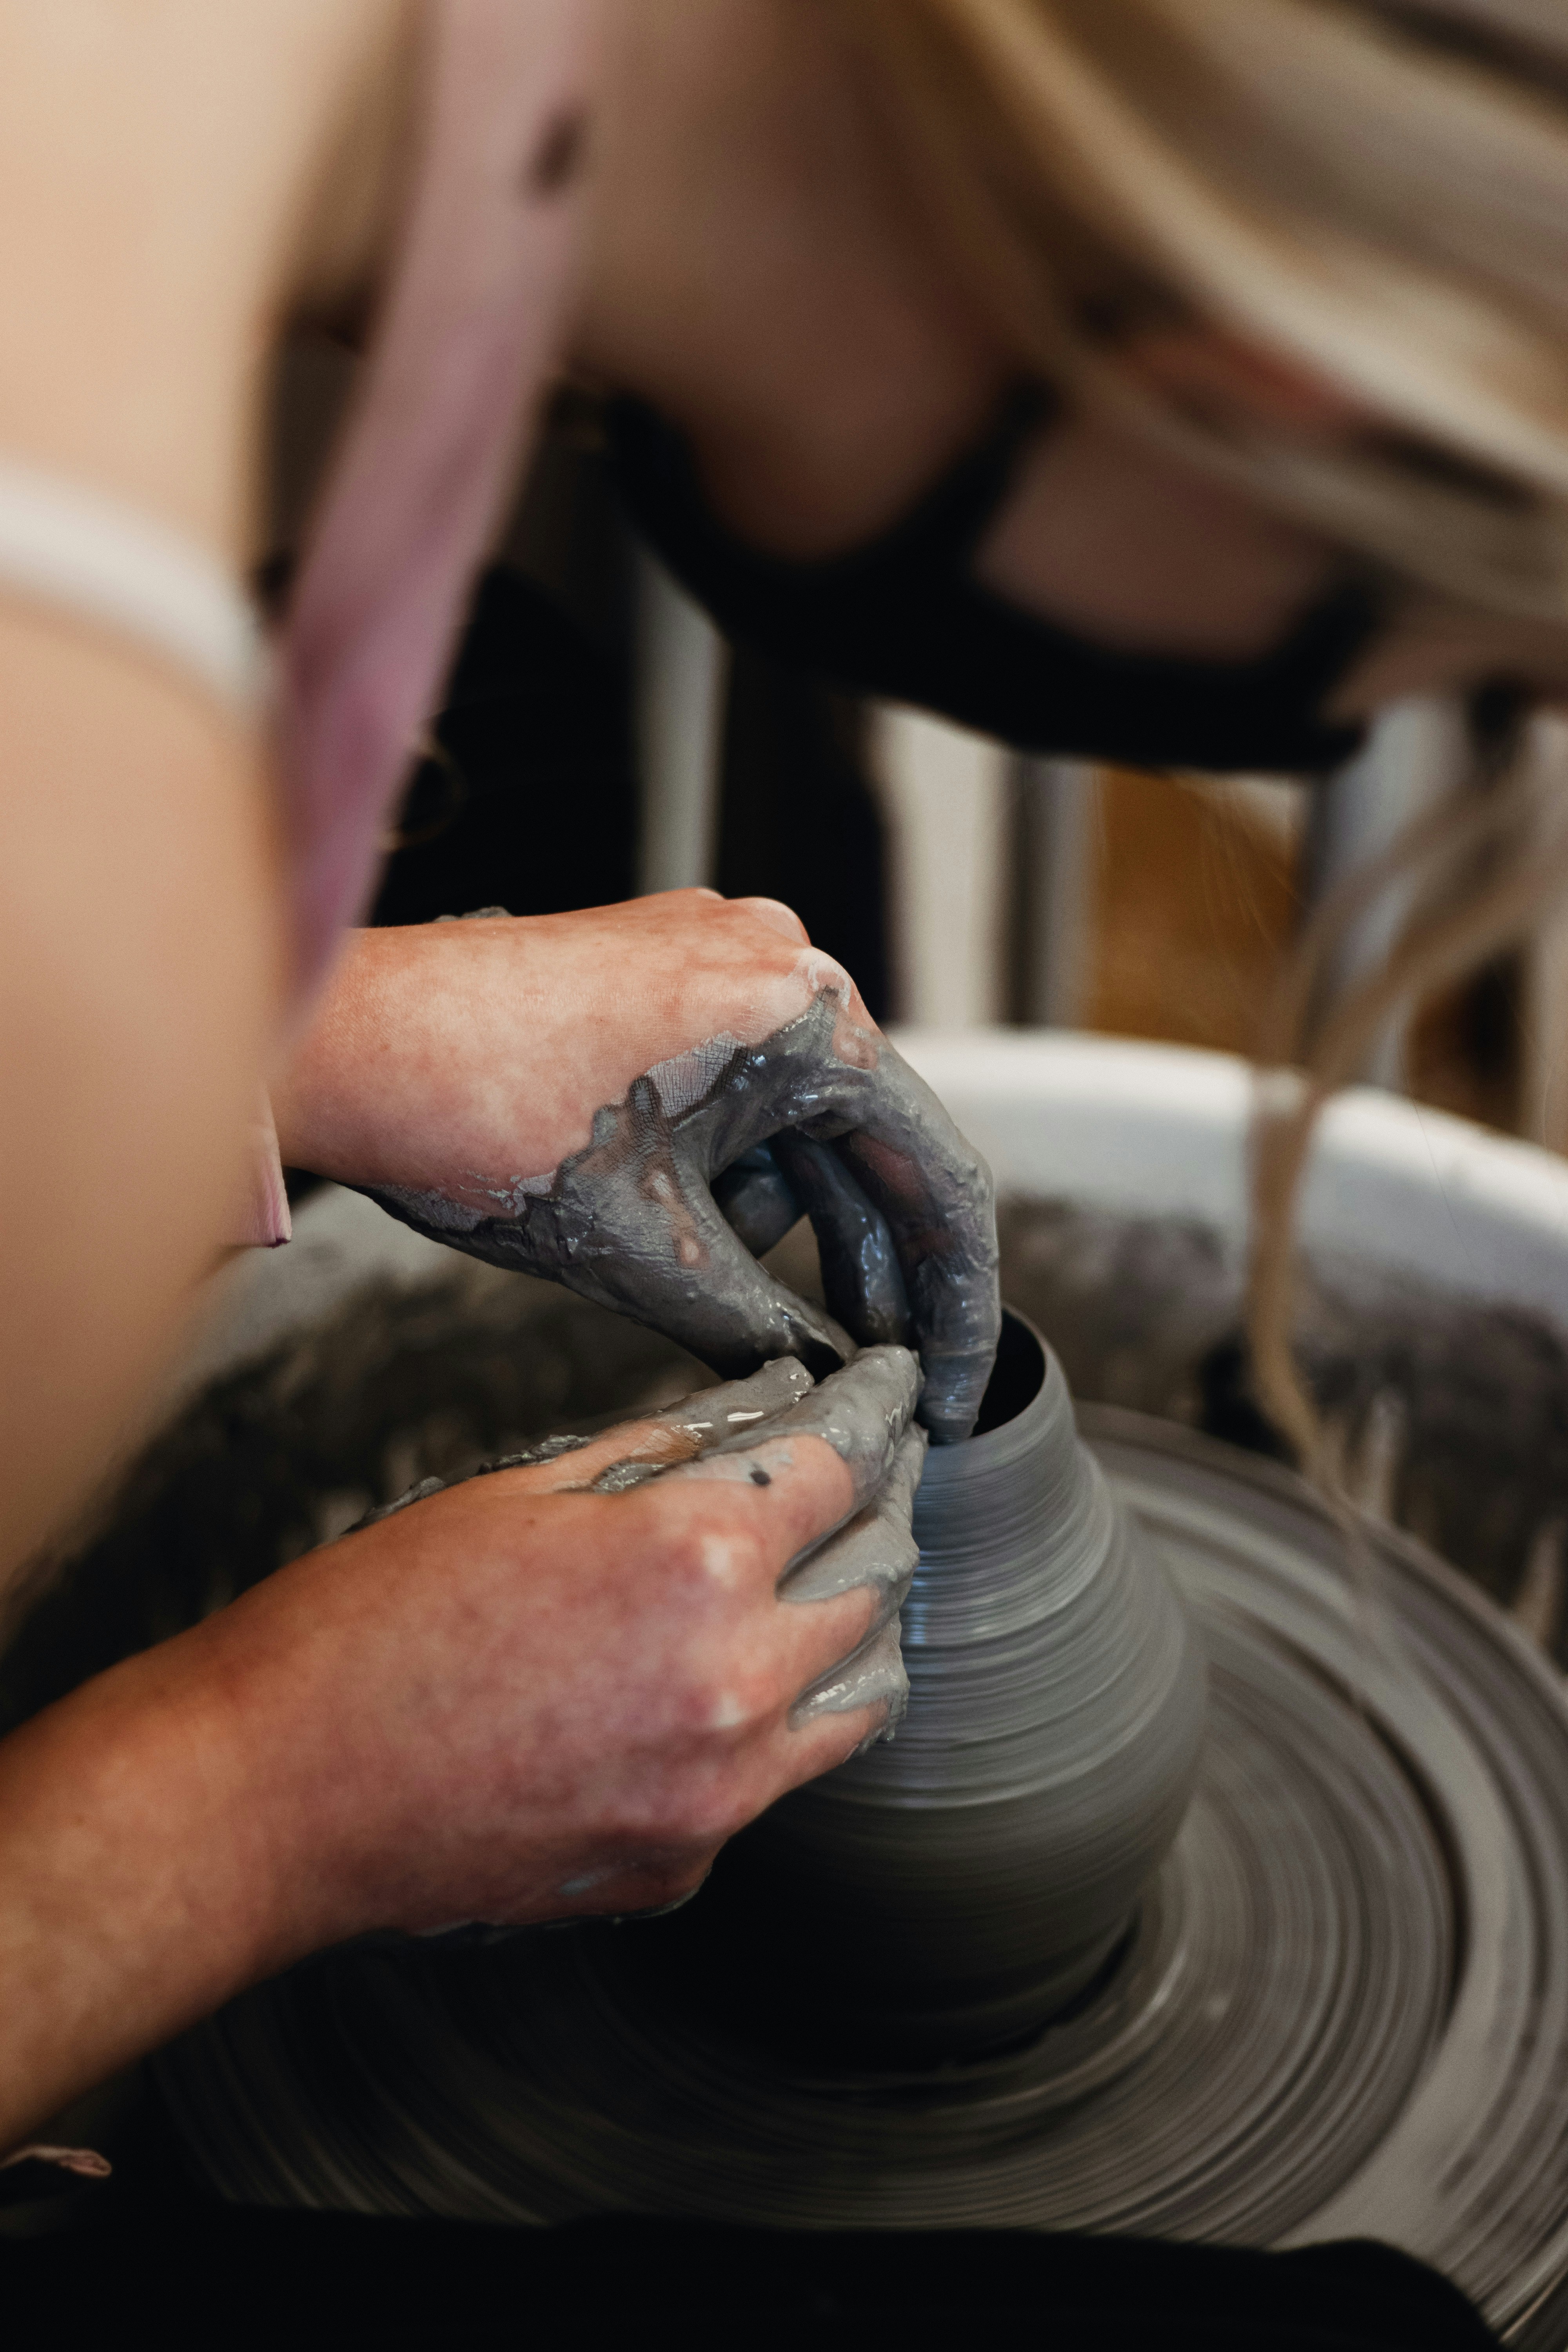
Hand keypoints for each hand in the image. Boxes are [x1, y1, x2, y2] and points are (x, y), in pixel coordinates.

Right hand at [0, 1352, 922, 2154]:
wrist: (272, 1793)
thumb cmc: (369, 1622)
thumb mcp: (523, 1488)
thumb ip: (667, 1448)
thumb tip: (767, 1402)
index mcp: (694, 1561)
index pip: (844, 1459)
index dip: (879, 1405)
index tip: (895, 1385)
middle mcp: (734, 1684)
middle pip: (880, 1573)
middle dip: (883, 1502)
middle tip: (874, 1464)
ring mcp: (716, 1795)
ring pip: (865, 1693)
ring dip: (860, 1621)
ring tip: (830, 1571)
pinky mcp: (680, 1868)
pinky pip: (775, 1781)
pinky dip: (773, 1720)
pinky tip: (724, 1679)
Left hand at [272, 893, 998, 1440]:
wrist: (330, 1041)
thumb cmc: (469, 1118)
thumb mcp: (643, 1250)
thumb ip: (757, 1324)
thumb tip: (825, 1384)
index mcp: (801, 1012)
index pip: (935, 1174)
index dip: (960, 1301)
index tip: (960, 1386)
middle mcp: (776, 964)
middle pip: (873, 1146)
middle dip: (874, 1272)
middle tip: (883, 1379)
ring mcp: (715, 959)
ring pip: (800, 1127)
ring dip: (789, 1229)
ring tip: (756, 1319)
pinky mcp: (663, 977)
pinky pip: (739, 1093)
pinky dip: (733, 1177)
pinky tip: (697, 1248)